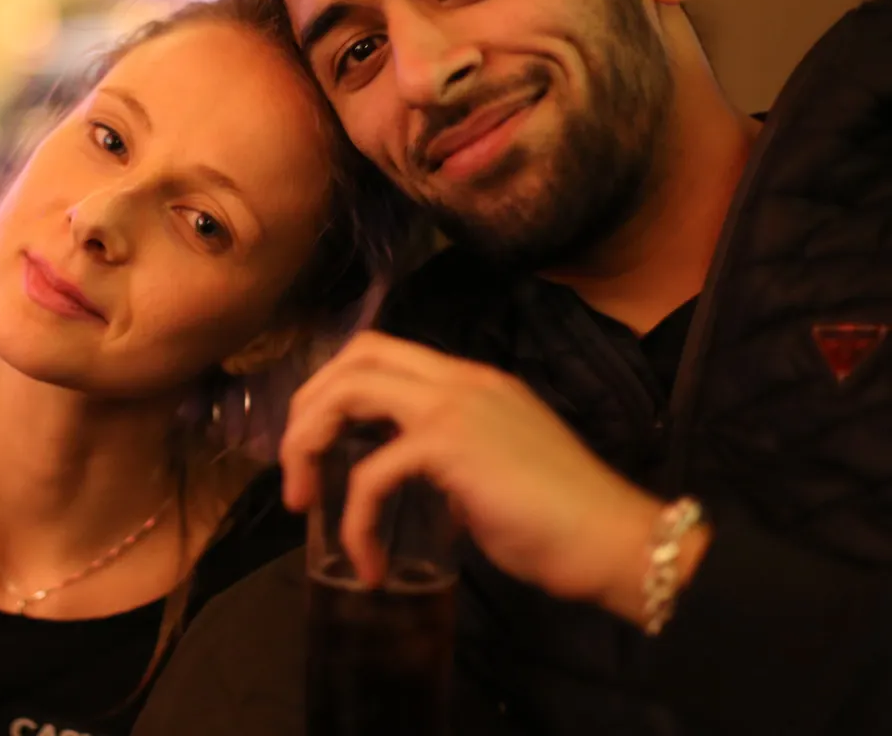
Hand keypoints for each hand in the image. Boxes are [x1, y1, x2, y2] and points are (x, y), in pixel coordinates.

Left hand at [280, 331, 681, 622]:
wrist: (617, 542)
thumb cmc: (563, 521)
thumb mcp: (491, 472)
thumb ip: (447, 461)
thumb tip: (403, 478)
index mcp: (470, 381)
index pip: (381, 353)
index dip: (334, 388)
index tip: (317, 444)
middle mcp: (459, 379)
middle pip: (354, 356)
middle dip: (307, 409)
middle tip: (296, 471)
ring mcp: (454, 406)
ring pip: (348, 391)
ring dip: (308, 444)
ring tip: (303, 500)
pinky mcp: (449, 444)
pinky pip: (371, 472)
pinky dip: (356, 519)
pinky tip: (367, 561)